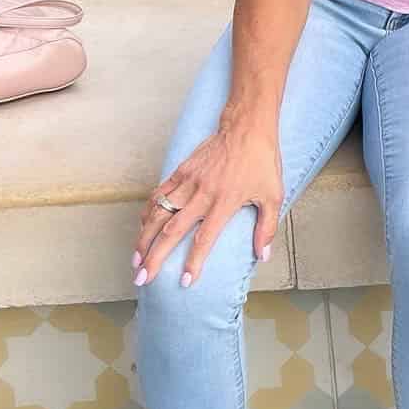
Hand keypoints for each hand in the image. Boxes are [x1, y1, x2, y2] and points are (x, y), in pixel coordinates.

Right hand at [133, 127, 282, 289]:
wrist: (246, 127)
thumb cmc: (261, 161)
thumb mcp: (273, 194)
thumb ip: (266, 227)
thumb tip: (263, 256)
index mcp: (224, 202)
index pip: (204, 239)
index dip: (193, 262)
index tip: (184, 282)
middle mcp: (202, 194)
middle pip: (172, 231)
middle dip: (155, 257)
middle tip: (142, 278)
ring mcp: (188, 181)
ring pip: (159, 213)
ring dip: (144, 238)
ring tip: (135, 259)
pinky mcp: (181, 170)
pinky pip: (159, 194)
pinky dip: (148, 212)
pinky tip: (142, 227)